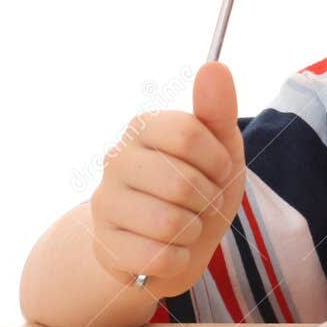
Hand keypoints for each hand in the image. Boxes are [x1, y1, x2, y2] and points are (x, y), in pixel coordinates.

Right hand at [89, 62, 245, 298]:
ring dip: (194, 231)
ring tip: (185, 226)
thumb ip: (218, 109)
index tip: (218, 170)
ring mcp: (104, 203)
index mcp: (143, 127)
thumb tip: (214, 66)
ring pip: (169, 224)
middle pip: (182, 183)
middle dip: (207, 200)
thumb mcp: (221, 148)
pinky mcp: (104, 247)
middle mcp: (115, 160)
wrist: (177, 245)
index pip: (190, 135)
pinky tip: (169, 250)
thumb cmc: (201, 188)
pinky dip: (178, 259)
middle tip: (201, 202)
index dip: (217, 161)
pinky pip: (158, 258)